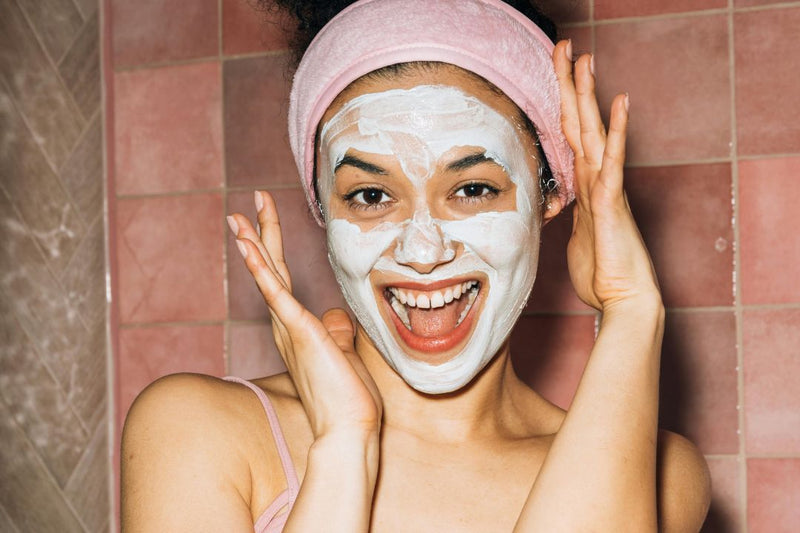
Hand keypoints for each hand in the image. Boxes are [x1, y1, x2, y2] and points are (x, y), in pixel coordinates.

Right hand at [228, 191, 381, 439]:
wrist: (348, 429)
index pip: (281, 280)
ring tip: (237, 217)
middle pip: (271, 270)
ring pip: (268, 276)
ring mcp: (290, 328)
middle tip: (244, 205)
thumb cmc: (346, 398)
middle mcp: (286, 326)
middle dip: (258, 235)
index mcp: (296, 328)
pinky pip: (276, 294)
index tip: (263, 223)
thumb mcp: (343, 355)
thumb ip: (336, 333)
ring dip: (253, 244)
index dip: (272, 250)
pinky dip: (261, 268)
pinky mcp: (300, 331)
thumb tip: (335, 316)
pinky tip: (248, 245)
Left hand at [553, 40, 660, 310]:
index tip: (554, 75)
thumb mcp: (576, 238)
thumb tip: (562, 207)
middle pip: (580, 124)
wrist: (623, 300)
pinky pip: (614, 163)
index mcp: (586, 188)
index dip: (561, 106)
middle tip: (566, 48)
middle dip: (570, 86)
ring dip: (588, 96)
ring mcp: (607, 190)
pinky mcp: (613, 204)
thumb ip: (571, 215)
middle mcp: (598, 181)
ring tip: (586, 60)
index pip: (570, 138)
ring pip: (595, 134)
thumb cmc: (601, 274)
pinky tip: (620, 103)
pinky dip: (617, 133)